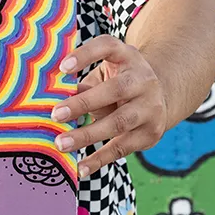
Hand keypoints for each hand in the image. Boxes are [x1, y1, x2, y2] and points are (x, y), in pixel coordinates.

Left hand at [50, 35, 167, 177]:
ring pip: (119, 122)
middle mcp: (143, 79)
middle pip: (115, 90)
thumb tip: (52, 99)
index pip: (107, 47)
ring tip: (61, 144)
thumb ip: (84, 84)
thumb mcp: (104, 74)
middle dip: (83, 103)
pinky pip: (122, 148)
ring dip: (88, 135)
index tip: (62, 67)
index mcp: (127, 56)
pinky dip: (99, 159)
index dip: (86, 55)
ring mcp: (150, 107)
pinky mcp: (151, 133)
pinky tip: (80, 167)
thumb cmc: (118, 81)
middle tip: (55, 114)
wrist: (161, 96)